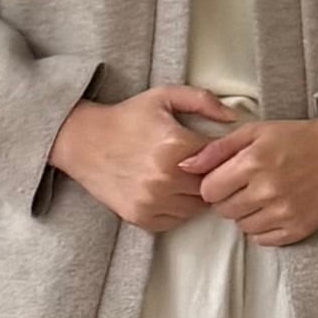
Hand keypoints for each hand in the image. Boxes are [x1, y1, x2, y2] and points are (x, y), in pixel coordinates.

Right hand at [48, 86, 250, 230]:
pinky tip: (170, 192)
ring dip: (196, 195)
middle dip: (211, 176)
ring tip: (185, 178)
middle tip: (201, 166)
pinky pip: (176, 220)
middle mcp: (165, 178)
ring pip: (197, 208)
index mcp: (175, 146)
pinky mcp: (141, 217)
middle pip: (211, 187)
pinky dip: (178, 209)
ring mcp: (153, 201)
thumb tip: (234, 117)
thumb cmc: (126, 117)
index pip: (220, 159)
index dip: (222, 155)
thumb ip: (202, 100)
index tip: (215, 151)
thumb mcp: (163, 97)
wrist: (83, 142)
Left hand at [175, 112, 317, 244]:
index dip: (214, 185)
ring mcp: (284, 212)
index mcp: (253, 162)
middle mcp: (267, 189)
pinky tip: (275, 208)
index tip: (226, 178)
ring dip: (246, 214)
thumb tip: (185, 167)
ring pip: (241, 226)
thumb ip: (217, 149)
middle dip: (229, 199)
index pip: (209, 191)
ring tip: (263, 195)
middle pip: (224, 211)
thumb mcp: (255, 131)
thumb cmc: (296, 137)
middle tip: (247, 185)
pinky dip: (263, 227)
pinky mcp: (298, 229)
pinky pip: (262, 240)